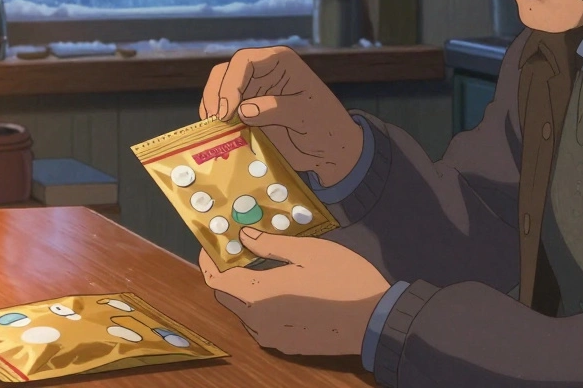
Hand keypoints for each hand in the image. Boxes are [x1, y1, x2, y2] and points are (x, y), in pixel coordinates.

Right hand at [200, 46, 362, 185]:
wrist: (331, 152)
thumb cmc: (327, 127)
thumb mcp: (306, 116)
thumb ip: (277, 110)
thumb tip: (244, 109)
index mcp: (280, 61)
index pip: (245, 61)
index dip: (230, 83)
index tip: (226, 110)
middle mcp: (263, 71)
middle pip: (226, 73)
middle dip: (215, 94)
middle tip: (214, 120)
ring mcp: (254, 91)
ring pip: (220, 90)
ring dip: (212, 107)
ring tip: (212, 128)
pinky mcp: (248, 110)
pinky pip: (224, 110)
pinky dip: (217, 121)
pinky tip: (217, 134)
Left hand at [200, 227, 389, 355]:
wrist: (374, 320)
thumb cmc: (341, 278)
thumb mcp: (307, 251)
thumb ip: (270, 244)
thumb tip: (243, 236)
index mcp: (257, 293)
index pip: (216, 279)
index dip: (208, 260)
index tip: (211, 244)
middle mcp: (257, 320)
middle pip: (227, 295)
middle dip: (227, 273)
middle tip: (240, 250)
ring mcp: (271, 337)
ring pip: (244, 311)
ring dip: (244, 289)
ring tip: (262, 267)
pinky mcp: (286, 345)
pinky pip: (261, 323)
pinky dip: (261, 305)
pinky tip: (281, 291)